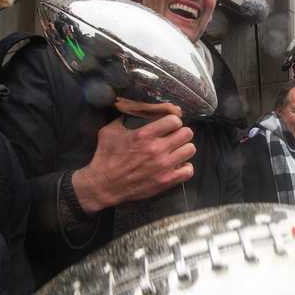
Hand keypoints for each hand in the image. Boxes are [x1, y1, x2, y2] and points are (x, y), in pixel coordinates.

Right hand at [72, 113, 195, 213]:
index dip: (173, 120)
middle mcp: (156, 149)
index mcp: (144, 135)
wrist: (104, 186)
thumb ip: (124, 118)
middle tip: (175, 136)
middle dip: (181, 132)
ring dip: (184, 148)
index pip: (174, 120)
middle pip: (187, 133)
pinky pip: (189, 171)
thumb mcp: (110, 131)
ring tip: (177, 150)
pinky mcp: (166, 181)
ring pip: (190, 150)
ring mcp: (163, 166)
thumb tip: (134, 109)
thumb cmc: (105, 157)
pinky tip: (178, 165)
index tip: (169, 124)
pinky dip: (185, 167)